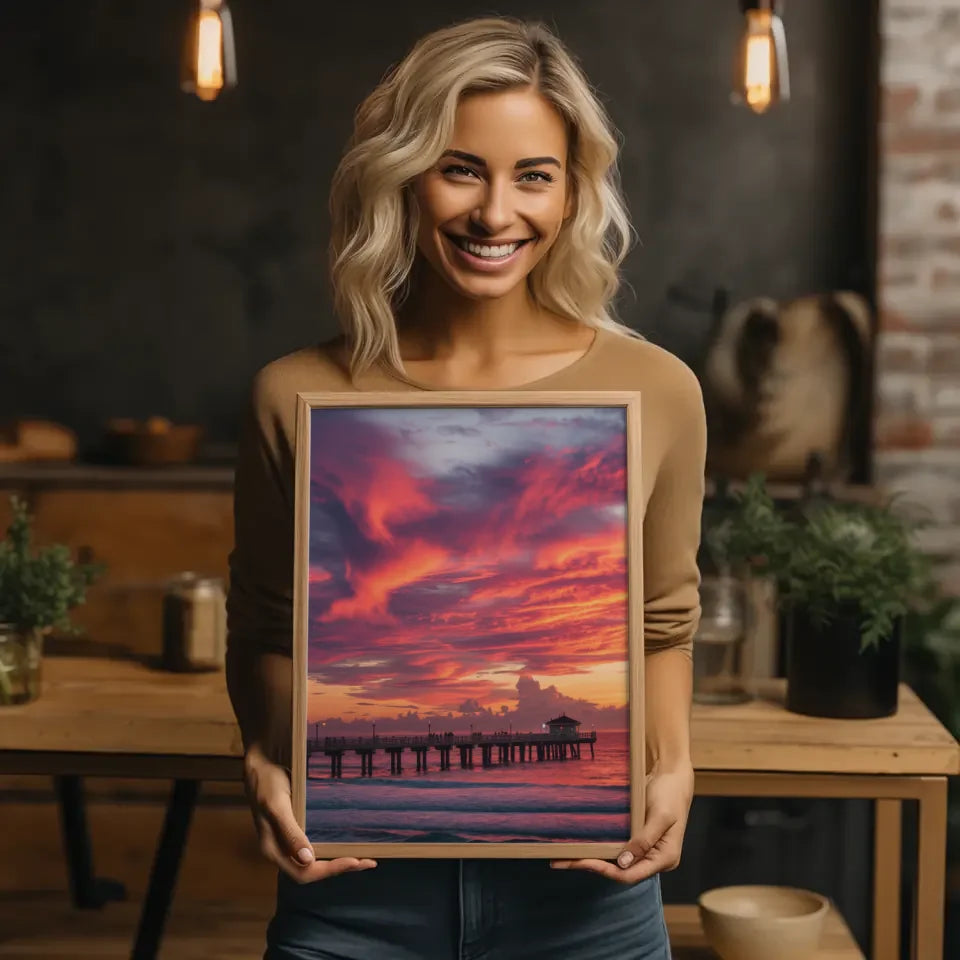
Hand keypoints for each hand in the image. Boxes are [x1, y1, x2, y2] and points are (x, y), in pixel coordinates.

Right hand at [243, 742, 376, 882]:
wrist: (259, 764)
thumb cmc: (267, 782)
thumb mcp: (277, 806)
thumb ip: (290, 833)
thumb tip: (308, 860)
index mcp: (274, 850)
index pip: (304, 873)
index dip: (330, 870)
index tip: (354, 861)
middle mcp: (281, 850)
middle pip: (312, 871)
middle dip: (339, 868)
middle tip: (368, 862)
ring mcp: (287, 840)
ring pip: (314, 861)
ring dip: (337, 860)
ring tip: (362, 857)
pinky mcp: (294, 829)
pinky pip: (314, 845)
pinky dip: (331, 847)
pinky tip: (344, 842)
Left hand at [550, 761, 693, 883]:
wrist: (673, 775)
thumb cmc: (670, 794)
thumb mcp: (660, 816)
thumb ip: (644, 840)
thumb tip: (623, 862)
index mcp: (664, 858)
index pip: (630, 875)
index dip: (605, 871)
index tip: (583, 862)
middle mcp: (654, 859)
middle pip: (620, 871)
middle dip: (592, 866)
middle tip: (562, 861)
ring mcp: (645, 849)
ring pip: (616, 861)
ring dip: (593, 858)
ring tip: (566, 856)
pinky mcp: (637, 838)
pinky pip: (617, 847)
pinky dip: (601, 847)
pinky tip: (583, 843)